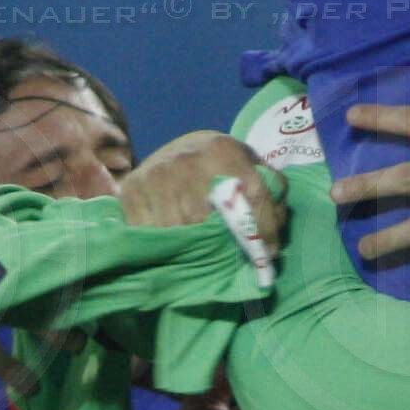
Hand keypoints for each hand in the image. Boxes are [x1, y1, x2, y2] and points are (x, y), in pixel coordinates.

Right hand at [119, 135, 287, 255]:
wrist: (174, 151)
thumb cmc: (219, 165)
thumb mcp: (248, 164)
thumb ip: (271, 187)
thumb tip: (277, 226)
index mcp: (222, 150)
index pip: (253, 195)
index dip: (264, 229)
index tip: (269, 253)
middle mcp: (187, 160)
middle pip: (211, 219)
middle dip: (225, 245)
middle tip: (234, 260)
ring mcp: (156, 176)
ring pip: (180, 230)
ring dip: (193, 251)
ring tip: (204, 258)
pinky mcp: (132, 191)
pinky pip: (149, 233)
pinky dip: (163, 247)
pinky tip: (173, 248)